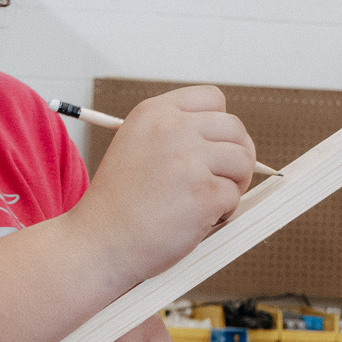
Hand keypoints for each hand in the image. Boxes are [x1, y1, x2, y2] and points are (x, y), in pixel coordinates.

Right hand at [68, 86, 254, 284]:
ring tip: (205, 202)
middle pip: (235, 129)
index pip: (213, 98)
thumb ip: (176, 133)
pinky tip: (194, 220)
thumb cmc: (118, 203)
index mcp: (154, 112)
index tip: (210, 149)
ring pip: (243, 161)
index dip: (219, 126)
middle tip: (216, 181)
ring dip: (233, 184)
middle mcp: (173, 128)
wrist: (99, 242)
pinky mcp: (204, 193)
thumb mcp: (135, 145)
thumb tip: (232, 141)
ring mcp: (190, 160)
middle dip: (234, 157)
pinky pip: (234, 196)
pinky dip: (221, 213)